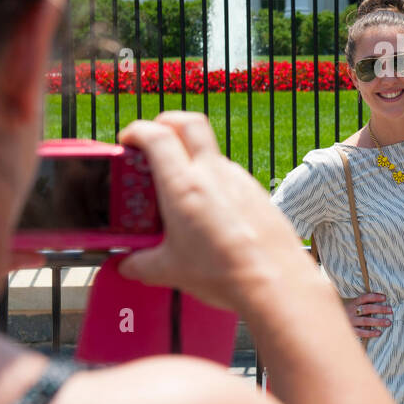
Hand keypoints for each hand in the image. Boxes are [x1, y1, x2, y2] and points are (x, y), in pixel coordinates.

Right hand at [113, 112, 314, 311]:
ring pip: (211, 151)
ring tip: (180, 190)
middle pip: (189, 122)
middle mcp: (213, 174)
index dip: (137, 130)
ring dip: (192, 158)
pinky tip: (210, 212)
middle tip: (153, 140)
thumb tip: (127, 264)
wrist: (275, 281)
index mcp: (184, 186)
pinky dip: (214, 182)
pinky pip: (230, 176)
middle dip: (167, 122)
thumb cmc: (224, 273)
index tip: (128, 140)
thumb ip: (141, 264)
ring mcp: (239, 179)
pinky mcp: (256, 191)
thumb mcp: (170, 271)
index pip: (157, 135)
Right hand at [341, 293, 390, 337]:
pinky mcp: (350, 331)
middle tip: (391, 310)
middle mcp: (351, 311)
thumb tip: (356, 289)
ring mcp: (350, 322)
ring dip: (378, 321)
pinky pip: (361, 332)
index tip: (385, 297)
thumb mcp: (343, 301)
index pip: (365, 298)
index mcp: (351, 303)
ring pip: (366, 321)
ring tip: (388, 322)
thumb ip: (350, 297)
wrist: (327, 323)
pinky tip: (379, 332)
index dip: (375, 297)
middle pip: (368, 309)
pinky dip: (370, 333)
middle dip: (380, 309)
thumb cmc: (339, 311)